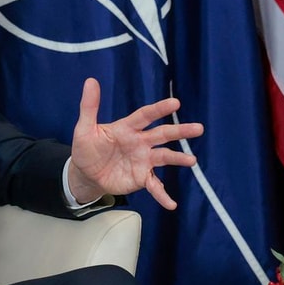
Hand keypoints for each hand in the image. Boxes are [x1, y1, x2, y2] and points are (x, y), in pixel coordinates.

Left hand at [68, 78, 203, 209]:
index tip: (175, 103)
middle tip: (198, 128)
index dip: (160, 109)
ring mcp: (143, 160)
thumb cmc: (87, 148)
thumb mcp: (84, 128)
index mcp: (128, 128)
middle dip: (180, 131)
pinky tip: (171, 204)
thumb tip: (90, 80)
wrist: (86, 174)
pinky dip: (163, 194)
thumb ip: (89, 106)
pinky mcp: (142, 177)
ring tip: (192, 161)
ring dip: (178, 159)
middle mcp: (140, 142)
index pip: (146, 116)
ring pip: (165, 157)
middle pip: (163, 134)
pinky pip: (155, 186)